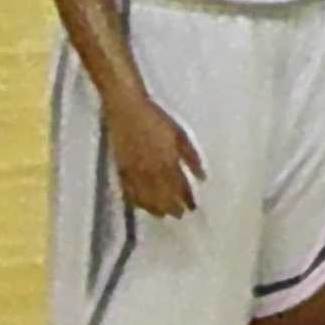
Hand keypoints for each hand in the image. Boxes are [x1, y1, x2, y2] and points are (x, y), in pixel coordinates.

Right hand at [102, 85, 204, 217]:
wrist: (127, 109)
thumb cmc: (155, 119)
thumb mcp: (180, 135)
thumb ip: (191, 157)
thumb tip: (203, 177)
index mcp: (168, 162)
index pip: (180, 188)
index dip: (187, 199)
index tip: (192, 207)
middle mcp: (152, 172)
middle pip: (164, 198)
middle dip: (173, 208)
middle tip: (180, 214)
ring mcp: (135, 173)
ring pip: (146, 199)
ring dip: (156, 209)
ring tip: (163, 215)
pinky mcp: (121, 170)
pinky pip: (129, 193)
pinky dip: (137, 202)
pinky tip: (142, 206)